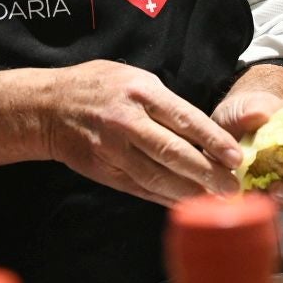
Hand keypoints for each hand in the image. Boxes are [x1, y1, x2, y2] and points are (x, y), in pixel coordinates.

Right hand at [41, 60, 243, 205]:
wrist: (47, 106)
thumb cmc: (99, 86)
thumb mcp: (136, 78)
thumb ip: (167, 103)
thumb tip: (204, 130)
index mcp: (142, 92)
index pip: (186, 119)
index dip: (213, 141)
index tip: (236, 157)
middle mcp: (127, 122)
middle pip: (173, 152)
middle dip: (207, 173)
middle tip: (233, 187)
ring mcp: (112, 149)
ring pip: (157, 176)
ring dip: (189, 192)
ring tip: (216, 202)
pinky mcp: (103, 171)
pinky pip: (140, 188)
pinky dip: (165, 198)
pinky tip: (186, 204)